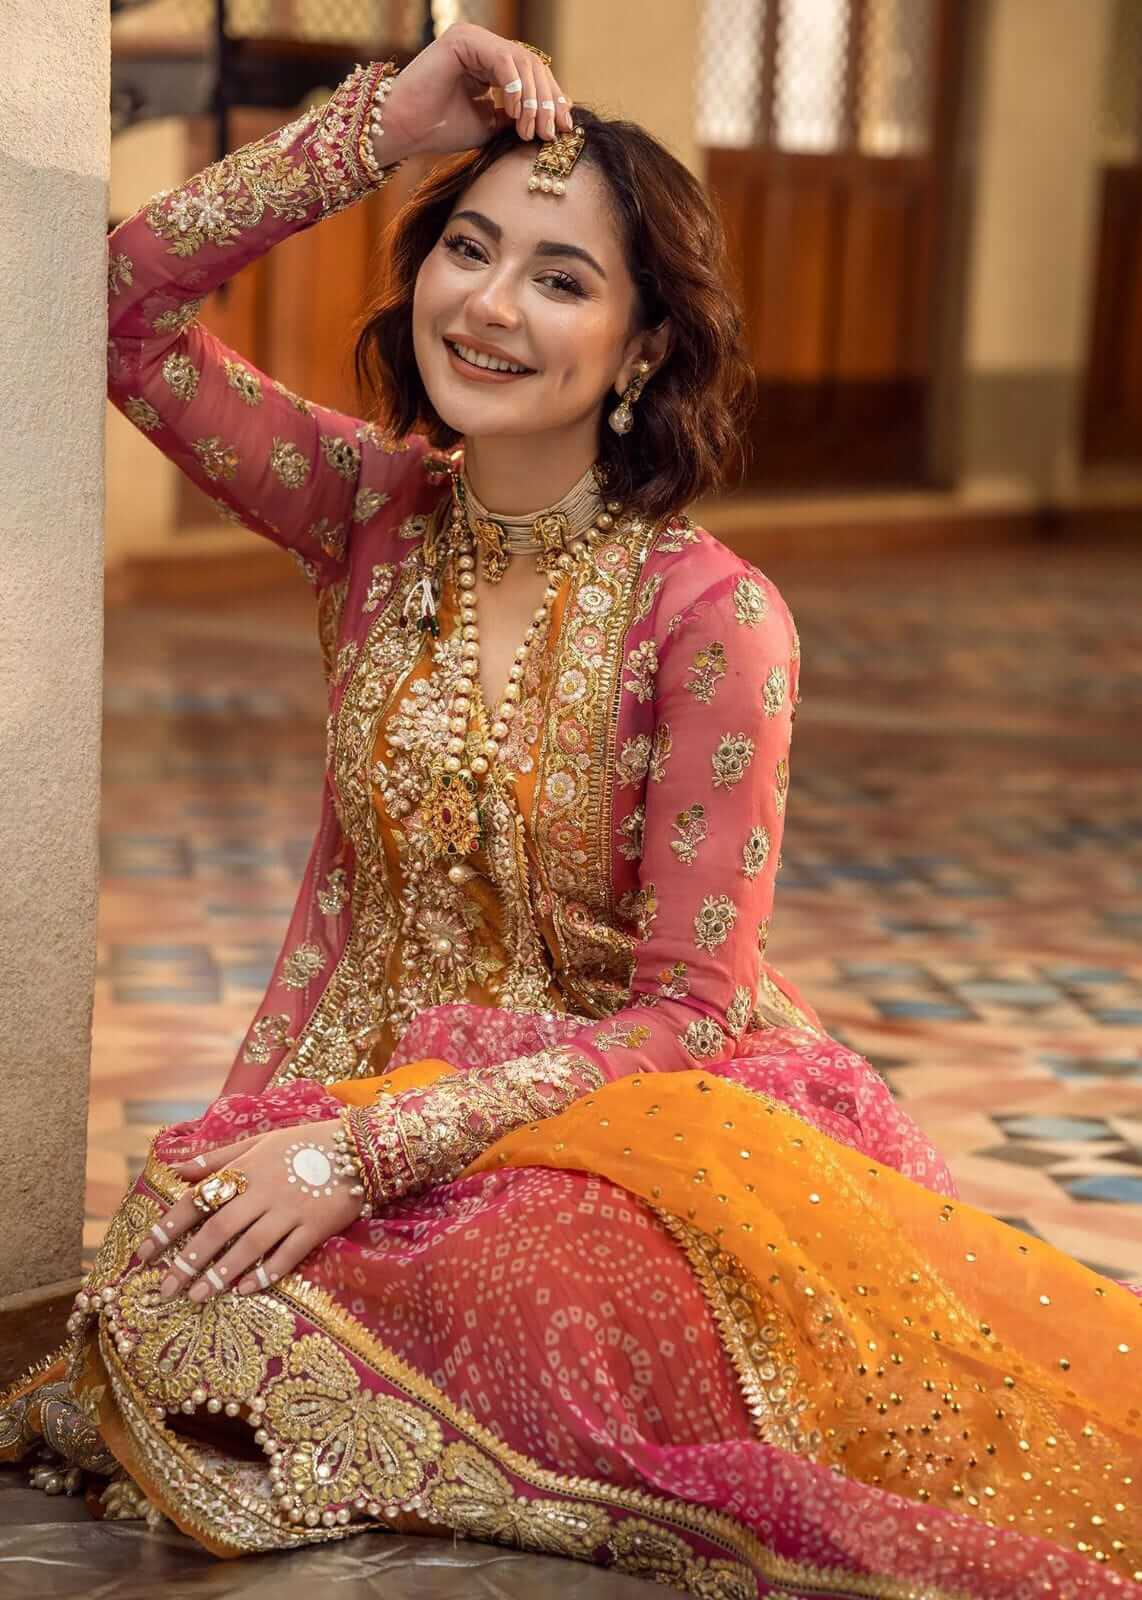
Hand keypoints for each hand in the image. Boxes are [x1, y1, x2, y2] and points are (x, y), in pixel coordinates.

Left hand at [132, 1119, 361, 1301]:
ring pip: (249, 1247)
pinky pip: (287, 1256)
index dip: (168, 1227)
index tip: (144, 1254)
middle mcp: (264, 1192)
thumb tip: (176, 1169)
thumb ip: (218, 1158)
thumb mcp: (259, 1141)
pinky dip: (265, 1274)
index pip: (198, 1200)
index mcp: (246, 1169)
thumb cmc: (304, 1143)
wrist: (360, 1148)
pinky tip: (244, 1290)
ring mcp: (291, 1211)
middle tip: (165, 1289)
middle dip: (187, 1261)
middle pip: (218, 1230)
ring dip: (220, 1274)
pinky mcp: (316, 1228)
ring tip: (197, 1297)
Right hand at [380, 23, 573, 159]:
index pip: (531, 74)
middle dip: (547, 101)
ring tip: (531, 130)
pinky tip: (515, 113)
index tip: (564, 127)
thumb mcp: (488, 125)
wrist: (403, 130)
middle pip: (532, 65)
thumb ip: (515, 117)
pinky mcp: (464, 40)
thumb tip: (551, 121)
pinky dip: (515, 87)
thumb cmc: (439, 129)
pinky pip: (503, 60)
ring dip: (533, 99)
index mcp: (488, 61)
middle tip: (552, 133)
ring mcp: (473, 38)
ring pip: (522, 62)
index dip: (551, 99)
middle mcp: (482, 45)